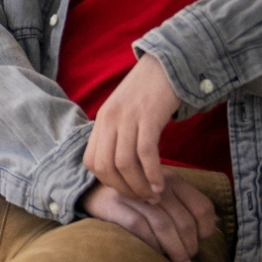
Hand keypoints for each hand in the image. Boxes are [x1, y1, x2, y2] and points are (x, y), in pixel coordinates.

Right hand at [81, 178, 216, 261]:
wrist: (93, 189)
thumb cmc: (136, 200)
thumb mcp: (161, 196)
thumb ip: (182, 208)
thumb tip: (204, 235)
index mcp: (174, 181)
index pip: (202, 206)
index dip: (207, 228)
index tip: (202, 241)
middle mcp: (157, 186)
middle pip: (184, 220)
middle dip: (190, 246)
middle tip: (189, 261)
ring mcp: (136, 195)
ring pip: (164, 226)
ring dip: (176, 250)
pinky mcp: (116, 206)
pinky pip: (139, 228)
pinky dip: (152, 244)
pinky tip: (156, 256)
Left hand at [85, 53, 183, 202]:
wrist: (170, 62)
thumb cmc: (151, 90)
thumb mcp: (127, 111)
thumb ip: (119, 133)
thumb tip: (121, 163)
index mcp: (102, 120)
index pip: (92, 162)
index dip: (108, 182)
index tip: (128, 191)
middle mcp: (110, 119)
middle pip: (106, 167)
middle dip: (124, 189)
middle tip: (143, 199)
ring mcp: (128, 117)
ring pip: (125, 164)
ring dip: (139, 185)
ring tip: (154, 195)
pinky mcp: (149, 115)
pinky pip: (146, 153)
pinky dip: (152, 173)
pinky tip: (161, 184)